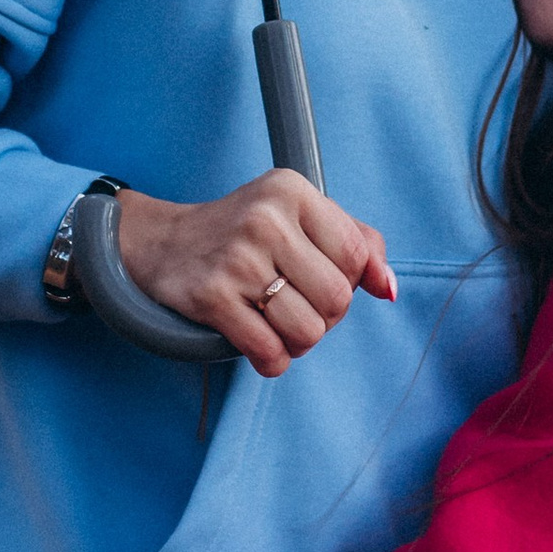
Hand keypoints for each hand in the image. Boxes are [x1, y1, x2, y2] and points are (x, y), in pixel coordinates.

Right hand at [113, 171, 395, 380]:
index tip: (322, 281)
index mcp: (292, 190)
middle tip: (299, 308)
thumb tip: (388, 288)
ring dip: (299, 342)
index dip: (350, 282)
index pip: (356, 255)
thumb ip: (358, 243)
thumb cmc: (246, 233)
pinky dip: (272, 361)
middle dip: (326, 318)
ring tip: (278, 326)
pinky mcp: (211, 296)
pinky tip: (260, 345)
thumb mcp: (300, 216)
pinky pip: (269, 352)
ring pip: (308, 331)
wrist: (163, 243)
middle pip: (337, 299)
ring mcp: (237, 257)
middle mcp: (265, 218)